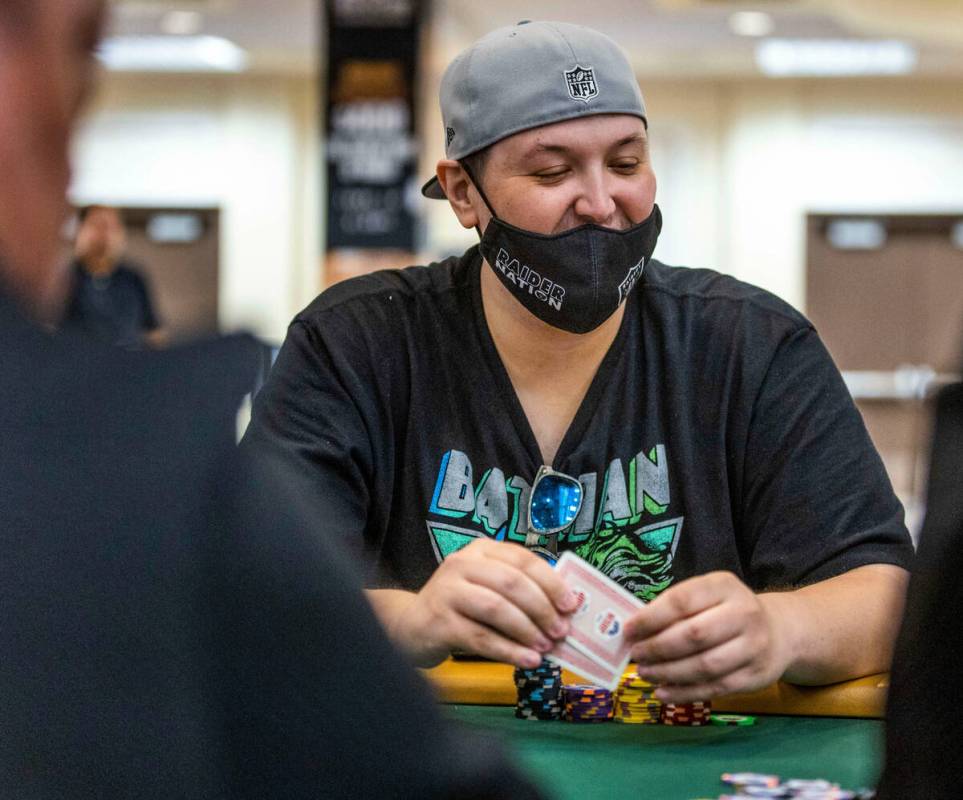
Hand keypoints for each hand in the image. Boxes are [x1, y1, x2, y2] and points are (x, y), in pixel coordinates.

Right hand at [392, 539, 578, 668]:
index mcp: (481, 550)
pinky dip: (509, 651)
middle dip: (542, 608)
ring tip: (545, 647)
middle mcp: (462, 564)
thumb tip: (564, 611)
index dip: (551, 582)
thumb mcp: (487, 588)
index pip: (523, 559)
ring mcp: (447, 591)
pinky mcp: (439, 621)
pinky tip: (527, 660)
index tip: (571, 605)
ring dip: (527, 630)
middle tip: (561, 631)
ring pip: (497, 608)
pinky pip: (481, 637)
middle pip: (512, 582)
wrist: (411, 625)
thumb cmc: (460, 607)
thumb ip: (519, 592)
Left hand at [624, 571, 793, 702]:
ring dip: (668, 673)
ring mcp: (753, 647)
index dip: (651, 617)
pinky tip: (662, 692)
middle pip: (694, 635)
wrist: (779, 632)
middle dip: (658, 648)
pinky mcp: (755, 676)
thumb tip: (634, 631)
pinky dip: (684, 693)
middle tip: (635, 655)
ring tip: (645, 673)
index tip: (628, 630)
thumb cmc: (727, 611)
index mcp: (724, 586)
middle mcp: (744, 613)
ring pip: (704, 666)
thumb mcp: (706, 596)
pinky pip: (715, 688)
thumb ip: (675, 609)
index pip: (682, 600)